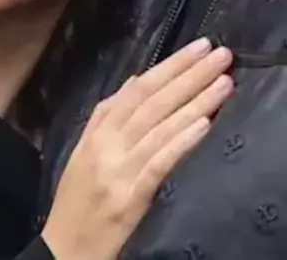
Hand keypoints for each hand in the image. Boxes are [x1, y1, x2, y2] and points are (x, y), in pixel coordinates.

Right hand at [42, 38, 232, 259]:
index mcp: (99, 129)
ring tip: (223, 82)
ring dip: (195, 101)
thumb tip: (137, 81)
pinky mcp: (131, 194)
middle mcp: (108, 142)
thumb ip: (108, 114)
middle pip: (153, 101)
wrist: (66, 246)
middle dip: (189, 74)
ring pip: (161, 126)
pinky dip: (181, 140)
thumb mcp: (86, 149)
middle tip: (220, 54)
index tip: (199, 48)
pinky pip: (160, 161)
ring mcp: (120, 167)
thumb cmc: (78, 197)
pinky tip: (204, 124)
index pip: (139, 88)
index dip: (171, 66)